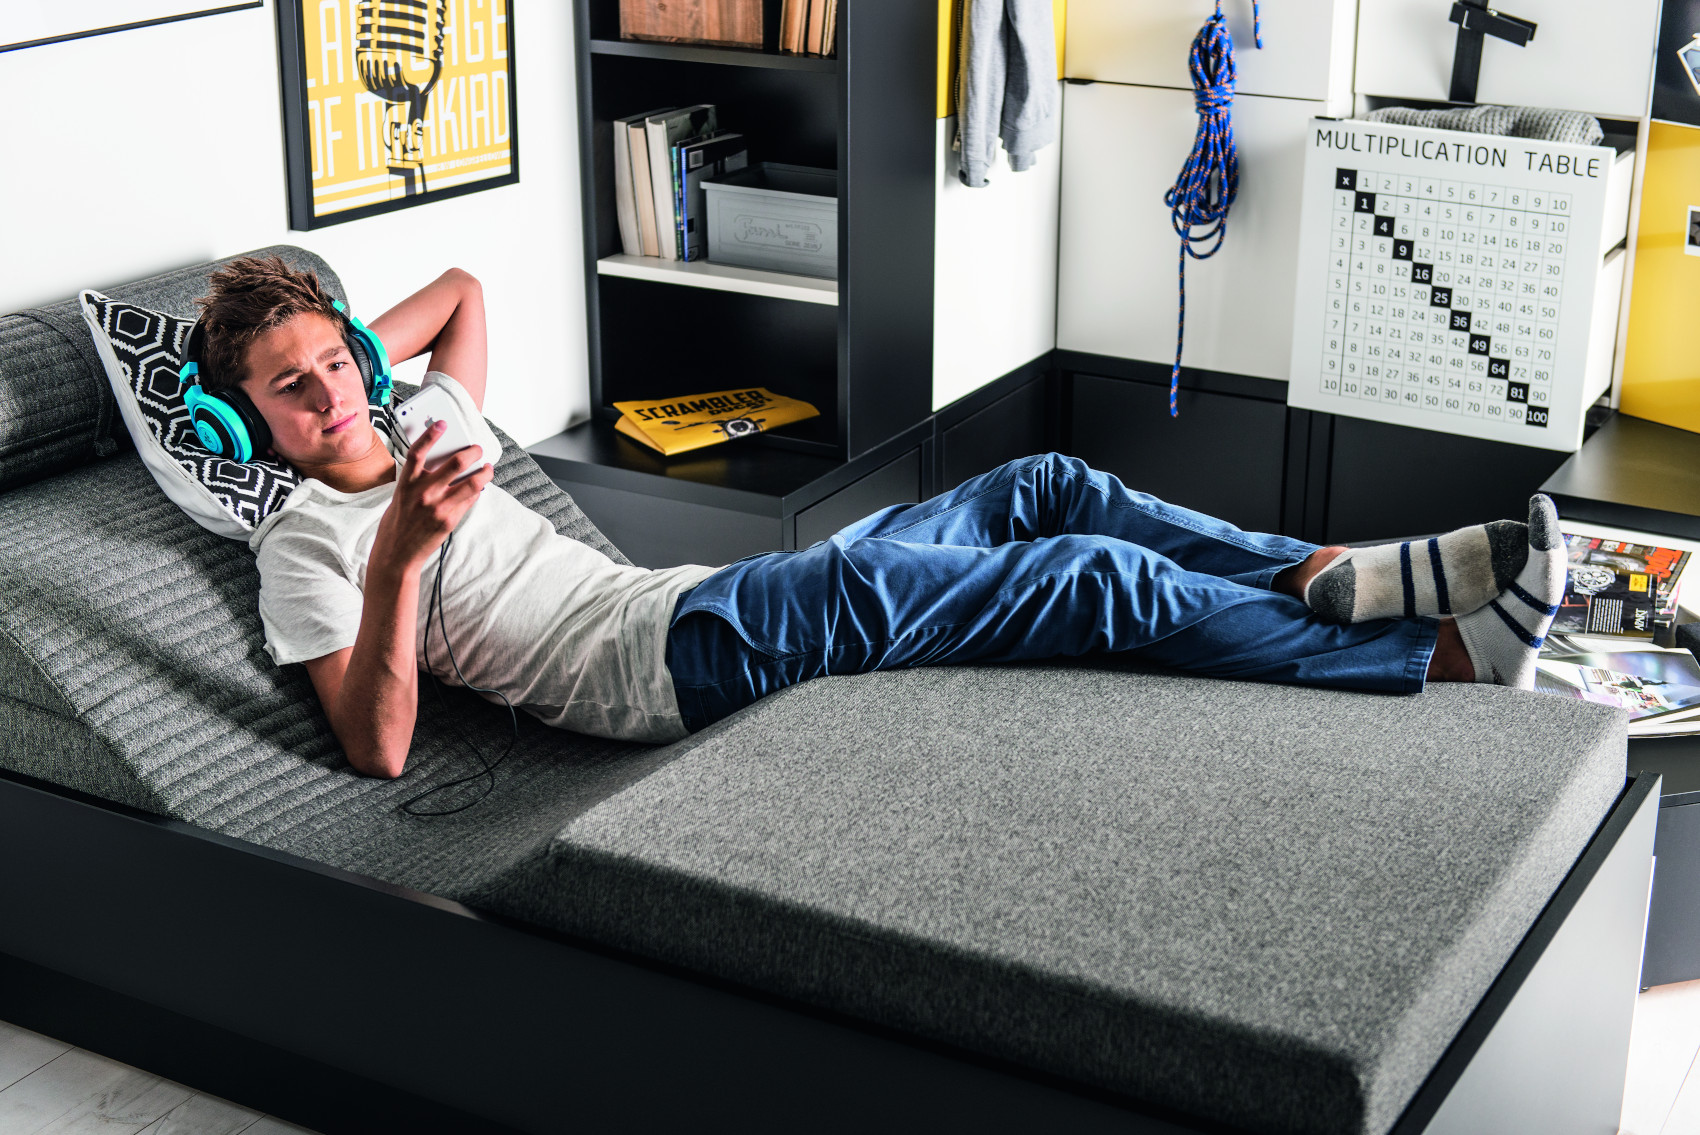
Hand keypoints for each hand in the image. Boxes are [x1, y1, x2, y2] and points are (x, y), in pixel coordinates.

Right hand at [370, 419, 493, 577]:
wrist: (396, 553)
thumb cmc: (398, 522)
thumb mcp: (402, 496)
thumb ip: (419, 481)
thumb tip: (445, 468)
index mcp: (406, 483)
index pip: (418, 452)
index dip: (431, 434)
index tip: (443, 423)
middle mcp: (423, 492)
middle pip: (456, 463)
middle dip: (473, 452)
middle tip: (478, 449)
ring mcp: (437, 506)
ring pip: (472, 482)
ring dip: (485, 472)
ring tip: (488, 468)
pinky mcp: (449, 519)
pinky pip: (469, 500)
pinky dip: (476, 492)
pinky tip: (479, 488)